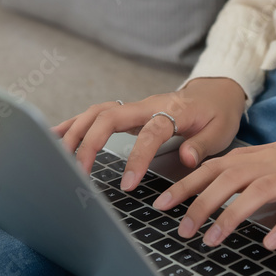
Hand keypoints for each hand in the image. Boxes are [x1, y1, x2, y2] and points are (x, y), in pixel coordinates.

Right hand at [52, 77, 246, 188]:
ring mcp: (134, 107)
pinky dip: (73, 124)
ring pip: (96, 113)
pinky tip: (54, 136)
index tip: (128, 183)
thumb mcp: (222, 130)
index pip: (151, 132)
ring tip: (58, 157)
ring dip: (75, 133)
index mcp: (173, 111)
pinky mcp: (126, 112)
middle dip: (90, 143)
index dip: (137, 156)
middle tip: (79, 172)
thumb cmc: (218, 113)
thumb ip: (203, 145)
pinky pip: (95, 114)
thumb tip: (187, 158)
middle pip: (110, 116)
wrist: (215, 91)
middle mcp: (147, 105)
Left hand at [152, 132, 275, 249]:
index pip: (213, 168)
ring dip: (231, 217)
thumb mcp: (273, 166)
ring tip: (212, 240)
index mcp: (257, 157)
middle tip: (181, 231)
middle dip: (200, 204)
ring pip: (258, 193)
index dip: (184, 185)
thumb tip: (209, 202)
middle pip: (228, 180)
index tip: (160, 204)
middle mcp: (273, 163)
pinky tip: (269, 244)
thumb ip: (243, 179)